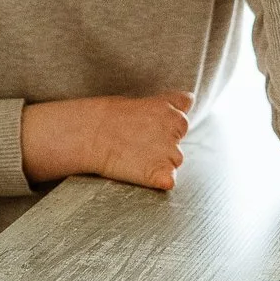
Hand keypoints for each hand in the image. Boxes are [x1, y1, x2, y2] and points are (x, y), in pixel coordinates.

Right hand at [21, 92, 193, 190]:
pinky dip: (160, 181)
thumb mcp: (145, 100)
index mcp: (173, 111)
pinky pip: (169, 182)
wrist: (88, 133)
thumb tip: (191, 99)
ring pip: (174, 162)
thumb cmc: (110, 116)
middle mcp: (176, 130)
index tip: (145, 128)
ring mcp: (170, 153)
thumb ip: (171, 102)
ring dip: (160, 163)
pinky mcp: (161, 174)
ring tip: (133, 157)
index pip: (181, 121)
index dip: (164, 128)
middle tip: (136, 145)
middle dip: (163, 147)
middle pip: (178, 145)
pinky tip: (141, 174)